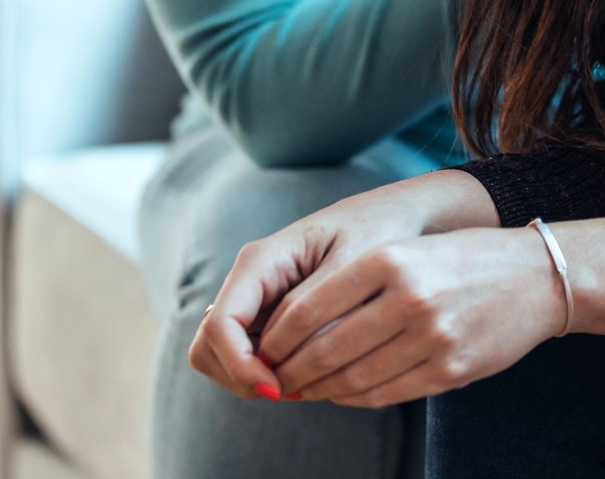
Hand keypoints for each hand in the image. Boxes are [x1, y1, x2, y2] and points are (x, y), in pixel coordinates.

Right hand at [187, 180, 456, 401]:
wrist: (394, 215)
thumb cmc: (377, 230)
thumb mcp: (355, 263)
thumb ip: (316, 309)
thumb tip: (281, 359)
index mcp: (261, 260)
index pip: (220, 324)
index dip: (239, 365)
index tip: (277, 388)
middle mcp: (250, 280)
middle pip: (210, 346)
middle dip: (240, 376)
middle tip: (288, 390)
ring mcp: (257, 299)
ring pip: (223, 356)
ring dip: (252, 378)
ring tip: (301, 382)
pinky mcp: (272, 315)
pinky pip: (252, 355)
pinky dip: (269, 374)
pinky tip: (309, 373)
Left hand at [250, 227, 566, 408]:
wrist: (537, 278)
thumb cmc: (462, 260)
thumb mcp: (407, 250)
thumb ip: (355, 283)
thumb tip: (292, 327)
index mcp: (390, 258)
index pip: (309, 307)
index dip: (276, 337)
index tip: (263, 348)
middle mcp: (409, 297)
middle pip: (325, 348)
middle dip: (290, 370)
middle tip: (274, 377)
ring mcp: (432, 338)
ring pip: (352, 378)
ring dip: (318, 389)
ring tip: (303, 389)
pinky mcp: (451, 370)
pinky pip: (385, 394)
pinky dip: (353, 398)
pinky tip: (341, 393)